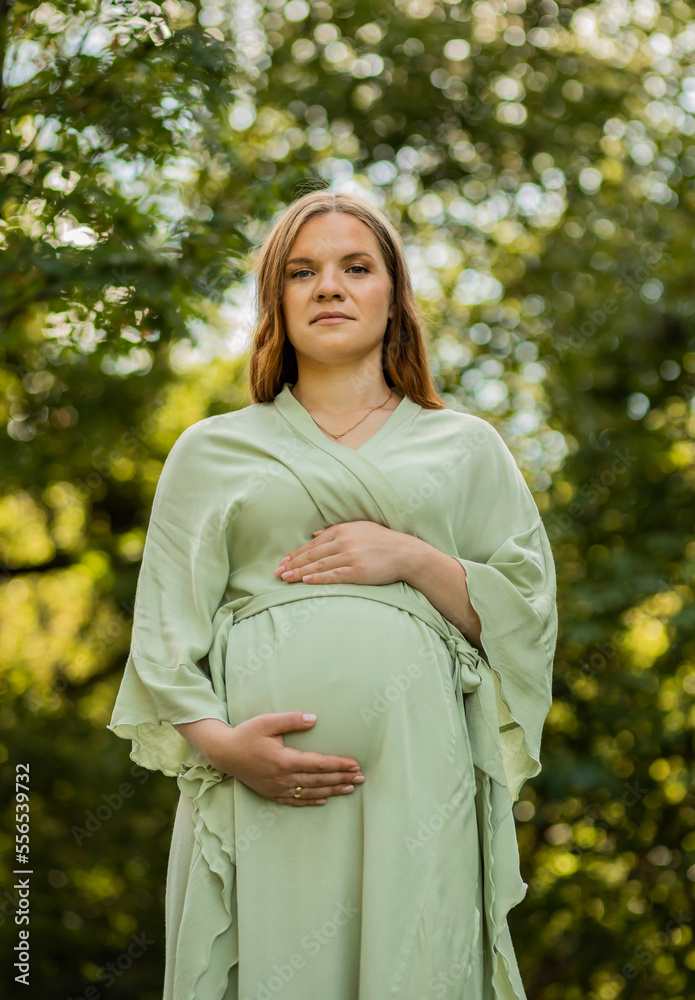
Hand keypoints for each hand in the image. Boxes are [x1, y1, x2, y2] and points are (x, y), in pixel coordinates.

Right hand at [177, 714, 365, 805]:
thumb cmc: (246, 734)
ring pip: (311, 792)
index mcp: (284, 760)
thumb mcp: (267, 722)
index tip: (355, 764)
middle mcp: (283, 778)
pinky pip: (296, 801)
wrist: (224, 753)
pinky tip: (324, 800)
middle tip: (361, 777)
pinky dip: (312, 801)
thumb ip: (292, 720)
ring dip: (332, 790)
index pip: (319, 764)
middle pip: (319, 780)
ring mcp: (277, 788)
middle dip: (342, 778)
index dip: (339, 764)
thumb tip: (314, 719)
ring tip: (350, 788)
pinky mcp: (271, 793)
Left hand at [273, 521, 407, 585]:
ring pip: (319, 565)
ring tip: (285, 578)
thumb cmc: (383, 541)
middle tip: (277, 572)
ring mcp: (350, 556)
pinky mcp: (357, 571)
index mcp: (343, 530)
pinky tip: (305, 581)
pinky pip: (333, 575)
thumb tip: (315, 535)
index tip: (283, 561)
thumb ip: (337, 531)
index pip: (312, 544)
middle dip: (292, 564)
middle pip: (312, 555)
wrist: (406, 553)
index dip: (296, 554)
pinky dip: (318, 578)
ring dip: (299, 572)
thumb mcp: (359, 529)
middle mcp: (344, 541)